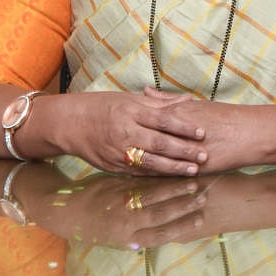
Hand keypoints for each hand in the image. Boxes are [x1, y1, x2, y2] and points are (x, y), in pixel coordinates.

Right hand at [44, 89, 208, 176]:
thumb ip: (159, 103)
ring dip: (174, 168)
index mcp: (131, 112)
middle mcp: (125, 132)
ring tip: (193, 170)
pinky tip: (171, 177)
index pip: (163, 120)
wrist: (71, 124)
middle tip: (204, 155)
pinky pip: (139, 172)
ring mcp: (118, 152)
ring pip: (151, 162)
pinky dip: (156, 175)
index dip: (184, 127)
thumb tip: (187, 99)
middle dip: (183, 151)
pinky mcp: (113, 166)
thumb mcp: (130, 98)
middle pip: (160, 143)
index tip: (201, 133)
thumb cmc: (104, 106)